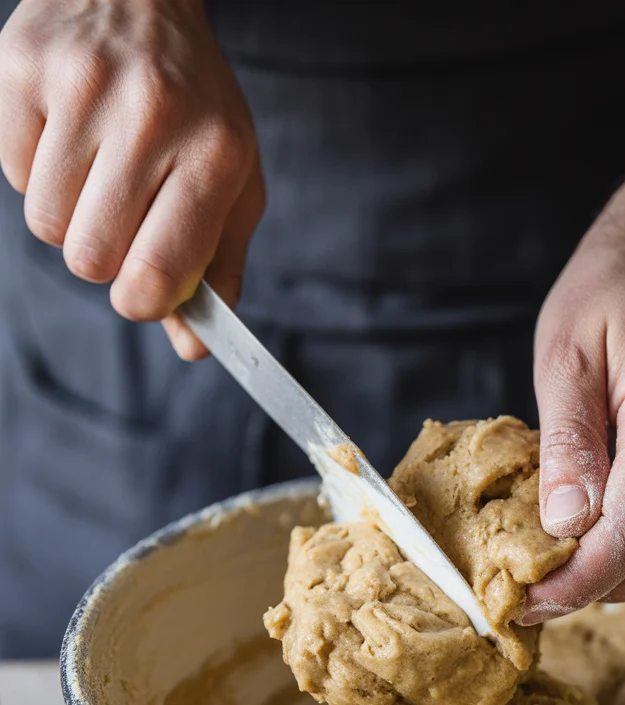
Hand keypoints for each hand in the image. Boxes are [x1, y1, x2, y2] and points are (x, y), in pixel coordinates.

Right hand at [0, 0, 263, 358]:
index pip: (157, 272)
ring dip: (69, 215)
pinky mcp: (20, 68)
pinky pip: (12, 175)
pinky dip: (37, 172)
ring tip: (98, 169)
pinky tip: (69, 137)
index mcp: (213, 154)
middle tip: (123, 215)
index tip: (142, 293)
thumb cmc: (195, 105)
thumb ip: (218, 267)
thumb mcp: (233, 181)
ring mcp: (79, 87)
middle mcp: (149, 116)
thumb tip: (191, 345)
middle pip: (90, 258)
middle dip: (104, 255)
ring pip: (45, 224)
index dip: (141, 303)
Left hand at [521, 200, 624, 622]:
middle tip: (534, 599)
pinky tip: (589, 538)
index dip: (580, 580)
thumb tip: (565, 527)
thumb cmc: (605, 296)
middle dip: (597, 590)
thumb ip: (566, 445)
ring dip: (616, 576)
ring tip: (554, 572)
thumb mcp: (563, 359)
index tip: (528, 603)